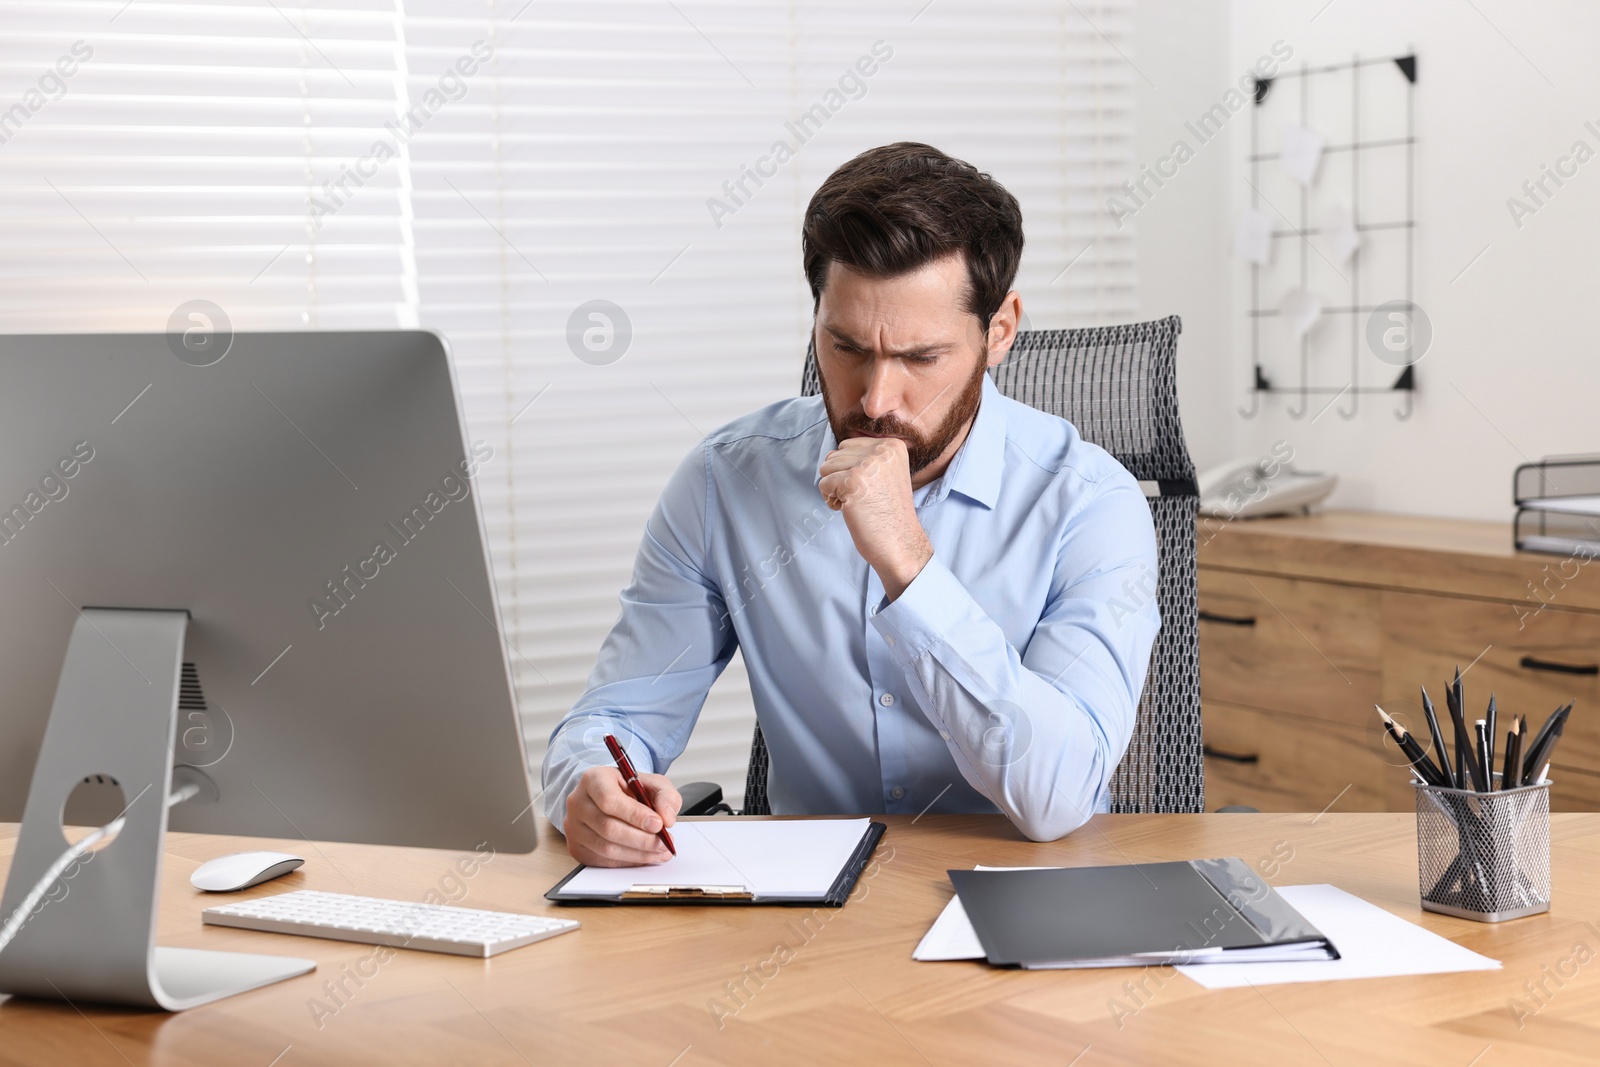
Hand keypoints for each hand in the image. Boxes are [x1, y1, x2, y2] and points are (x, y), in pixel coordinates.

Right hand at [563, 766, 681, 866]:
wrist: (609, 797)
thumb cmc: (628, 789)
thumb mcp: (651, 783)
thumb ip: (665, 796)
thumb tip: (667, 818)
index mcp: (593, 779)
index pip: (609, 800)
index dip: (635, 815)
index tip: (658, 824)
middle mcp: (578, 802)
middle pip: (608, 827)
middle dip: (641, 839)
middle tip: (663, 843)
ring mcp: (574, 827)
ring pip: (606, 848)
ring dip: (638, 854)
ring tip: (659, 851)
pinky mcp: (576, 847)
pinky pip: (603, 861)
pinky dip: (628, 862)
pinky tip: (645, 856)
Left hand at [818, 436, 932, 600]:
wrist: (901, 543)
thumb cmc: (889, 513)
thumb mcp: (886, 474)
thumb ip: (864, 458)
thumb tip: (830, 454)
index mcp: (891, 446)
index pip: (848, 446)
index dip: (850, 470)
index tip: (870, 489)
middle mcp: (881, 451)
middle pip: (835, 455)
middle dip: (840, 479)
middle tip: (863, 499)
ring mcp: (867, 465)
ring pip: (826, 468)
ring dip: (835, 489)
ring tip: (857, 504)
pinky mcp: (852, 482)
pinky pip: (823, 484)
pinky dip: (831, 501)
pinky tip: (851, 510)